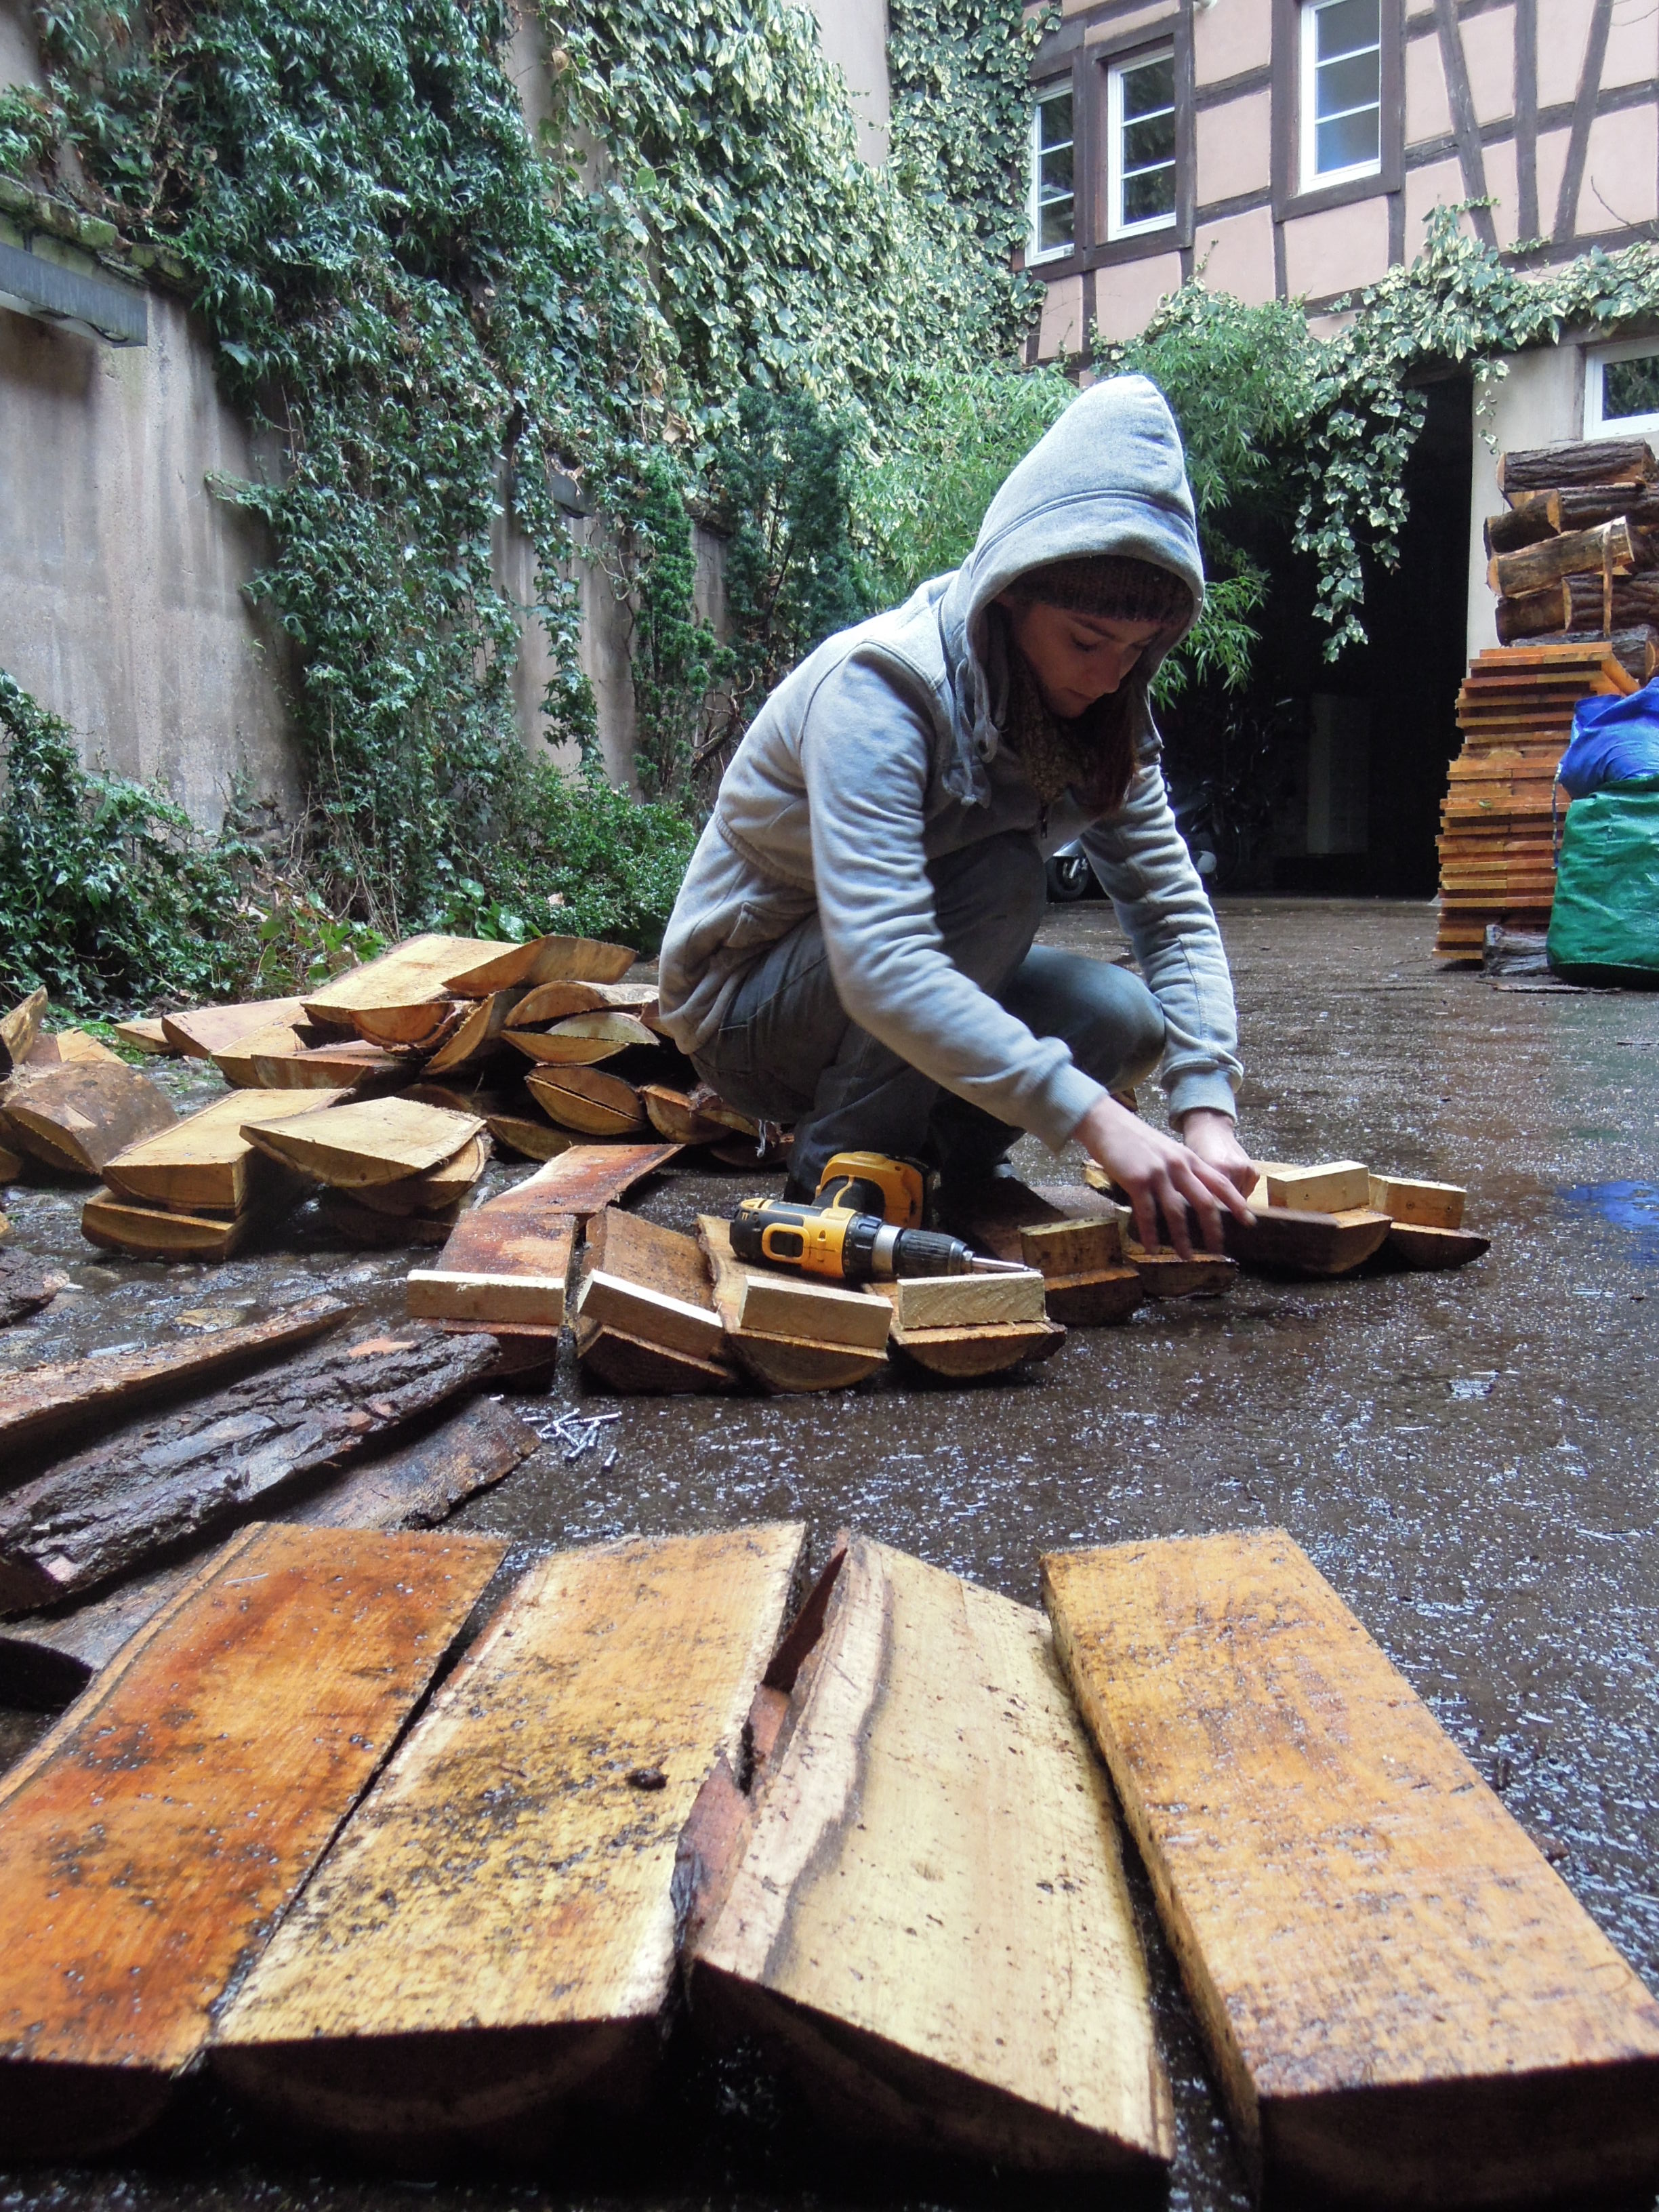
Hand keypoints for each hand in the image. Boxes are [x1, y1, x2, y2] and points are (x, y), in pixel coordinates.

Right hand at [1074, 1094, 1254, 1259]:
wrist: (1107, 1123)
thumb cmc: (1135, 1139)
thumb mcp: (1167, 1150)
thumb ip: (1181, 1169)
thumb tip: (1192, 1196)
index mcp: (1189, 1158)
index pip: (1220, 1183)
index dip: (1236, 1203)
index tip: (1248, 1222)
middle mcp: (1179, 1165)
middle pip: (1205, 1202)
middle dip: (1214, 1229)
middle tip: (1218, 1250)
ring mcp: (1158, 1173)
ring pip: (1177, 1212)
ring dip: (1183, 1238)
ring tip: (1186, 1257)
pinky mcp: (1137, 1180)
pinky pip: (1147, 1213)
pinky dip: (1151, 1234)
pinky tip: (1152, 1249)